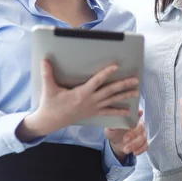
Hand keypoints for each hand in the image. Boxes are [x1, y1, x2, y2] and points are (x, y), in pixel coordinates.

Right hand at [17, 60, 138, 140]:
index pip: (97, 81)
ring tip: (137, 92)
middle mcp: (90, 100)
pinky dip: (118, 112)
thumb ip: (47, 73)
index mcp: (81, 93)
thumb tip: (44, 59)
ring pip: (112, 101)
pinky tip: (128, 111)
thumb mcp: (48, 88)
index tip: (116, 66)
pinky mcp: (93, 113)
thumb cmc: (50, 104)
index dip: (107, 73)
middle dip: (124, 85)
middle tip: (136, 79)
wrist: (50, 121)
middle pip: (110, 91)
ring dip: (125, 96)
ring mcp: (93, 108)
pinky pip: (108, 112)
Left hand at [106, 109, 147, 161]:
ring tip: (126, 149)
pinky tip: (134, 152)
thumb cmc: (114, 131)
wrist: (116, 142)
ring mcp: (142, 133)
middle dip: (133, 134)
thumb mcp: (110, 128)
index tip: (139, 112)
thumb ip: (112, 126)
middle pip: (140, 127)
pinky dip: (140, 149)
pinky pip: (145, 145)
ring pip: (143, 138)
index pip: (136, 112)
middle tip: (125, 139)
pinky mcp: (143, 142)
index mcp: (131, 117)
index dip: (139, 112)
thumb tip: (114, 126)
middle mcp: (138, 124)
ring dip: (135, 144)